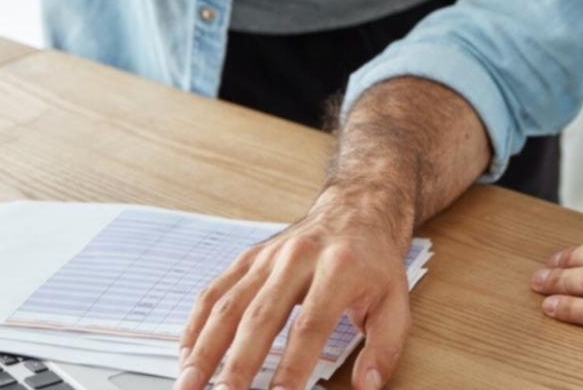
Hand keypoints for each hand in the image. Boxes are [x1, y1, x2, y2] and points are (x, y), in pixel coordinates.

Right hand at [176, 187, 413, 389]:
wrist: (356, 209)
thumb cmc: (373, 262)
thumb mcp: (396, 302)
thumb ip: (385, 347)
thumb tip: (367, 386)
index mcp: (339, 268)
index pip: (310, 325)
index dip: (292, 366)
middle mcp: (297, 258)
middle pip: (260, 316)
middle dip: (238, 364)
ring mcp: (267, 256)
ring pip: (228, 304)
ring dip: (205, 348)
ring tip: (189, 385)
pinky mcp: (247, 258)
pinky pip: (214, 292)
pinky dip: (196, 326)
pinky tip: (186, 356)